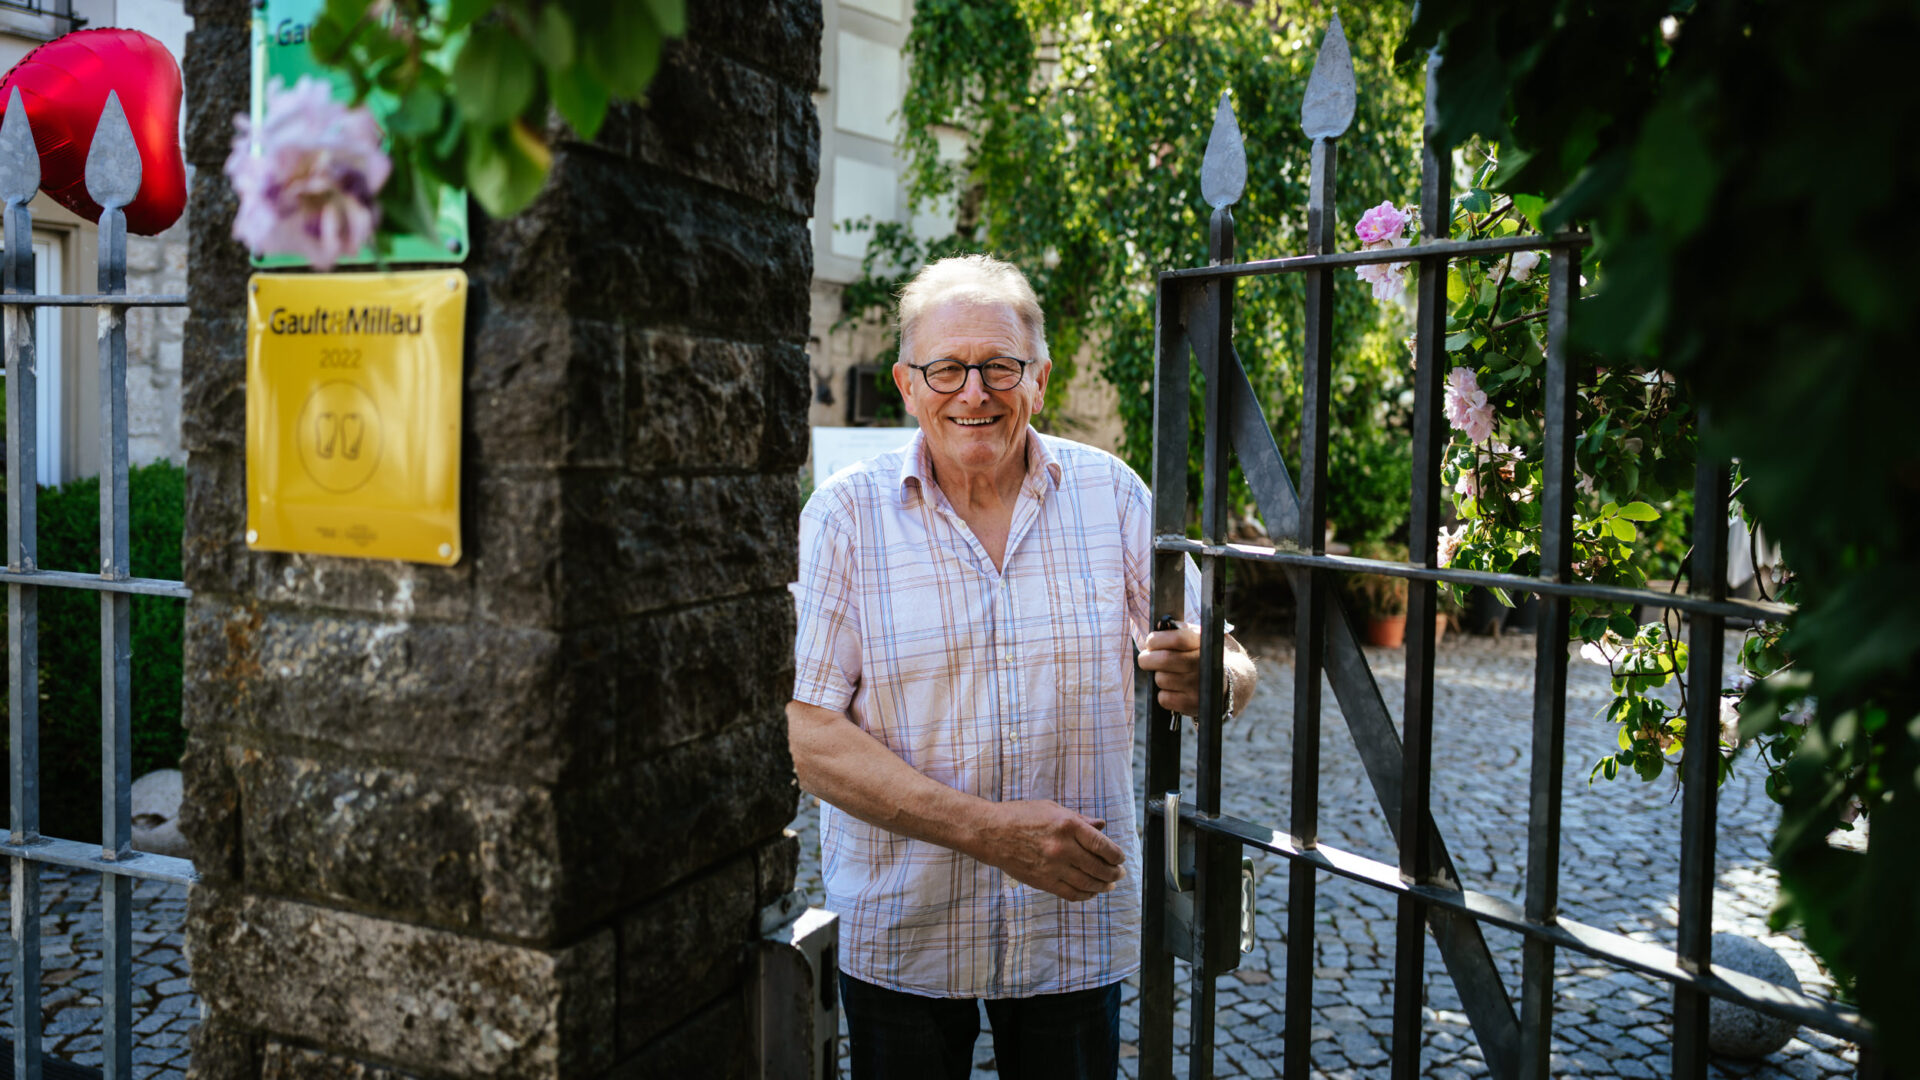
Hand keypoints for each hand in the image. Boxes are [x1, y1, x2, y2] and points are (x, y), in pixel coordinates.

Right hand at [976, 799, 1125, 901]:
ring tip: (1109, 884)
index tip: (1121, 858)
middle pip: (1099, 867)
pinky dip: (1085, 895)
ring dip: (1103, 886)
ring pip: (1088, 883)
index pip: (1103, 846)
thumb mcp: (1053, 808)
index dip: (1117, 856)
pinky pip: (1071, 894)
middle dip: (1114, 873)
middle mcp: (1063, 848)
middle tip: (1119, 873)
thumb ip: (1080, 819)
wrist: (991, 833)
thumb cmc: (1021, 816)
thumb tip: (1102, 826)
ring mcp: (1053, 867)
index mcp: (1068, 825)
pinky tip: (1091, 891)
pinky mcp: (1043, 882)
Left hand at [1139, 621, 1203, 714]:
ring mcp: (1198, 686)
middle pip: (1164, 660)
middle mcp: (1203, 664)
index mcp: (1204, 643)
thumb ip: (1180, 630)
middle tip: (1146, 659)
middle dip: (1147, 659)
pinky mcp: (1193, 704)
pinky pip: (1164, 698)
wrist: (1235, 682)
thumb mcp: (1201, 636)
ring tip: (1168, 674)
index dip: (1157, 640)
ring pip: (1161, 679)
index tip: (1151, 642)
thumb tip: (1158, 626)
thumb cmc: (1207, 654)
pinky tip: (1174, 688)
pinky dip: (1164, 694)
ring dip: (1159, 676)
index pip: (1176, 639)